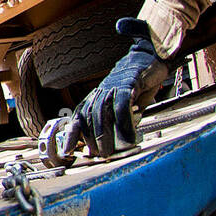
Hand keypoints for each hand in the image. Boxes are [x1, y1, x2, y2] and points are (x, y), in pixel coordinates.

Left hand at [61, 18, 168, 156]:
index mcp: (95, 98)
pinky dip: (124, 123)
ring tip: (110, 152)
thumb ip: (118, 120)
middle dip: (92, 140)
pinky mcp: (127, 85)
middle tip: (99, 156)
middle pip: (89, 119)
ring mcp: (111, 88)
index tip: (68, 151)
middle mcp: (99, 93)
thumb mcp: (123, 104)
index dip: (72, 135)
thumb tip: (119, 140)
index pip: (79, 118)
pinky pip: (122, 107)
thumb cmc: (135, 84)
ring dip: (105, 135)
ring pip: (102, 114)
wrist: (148, 58)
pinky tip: (129, 137)